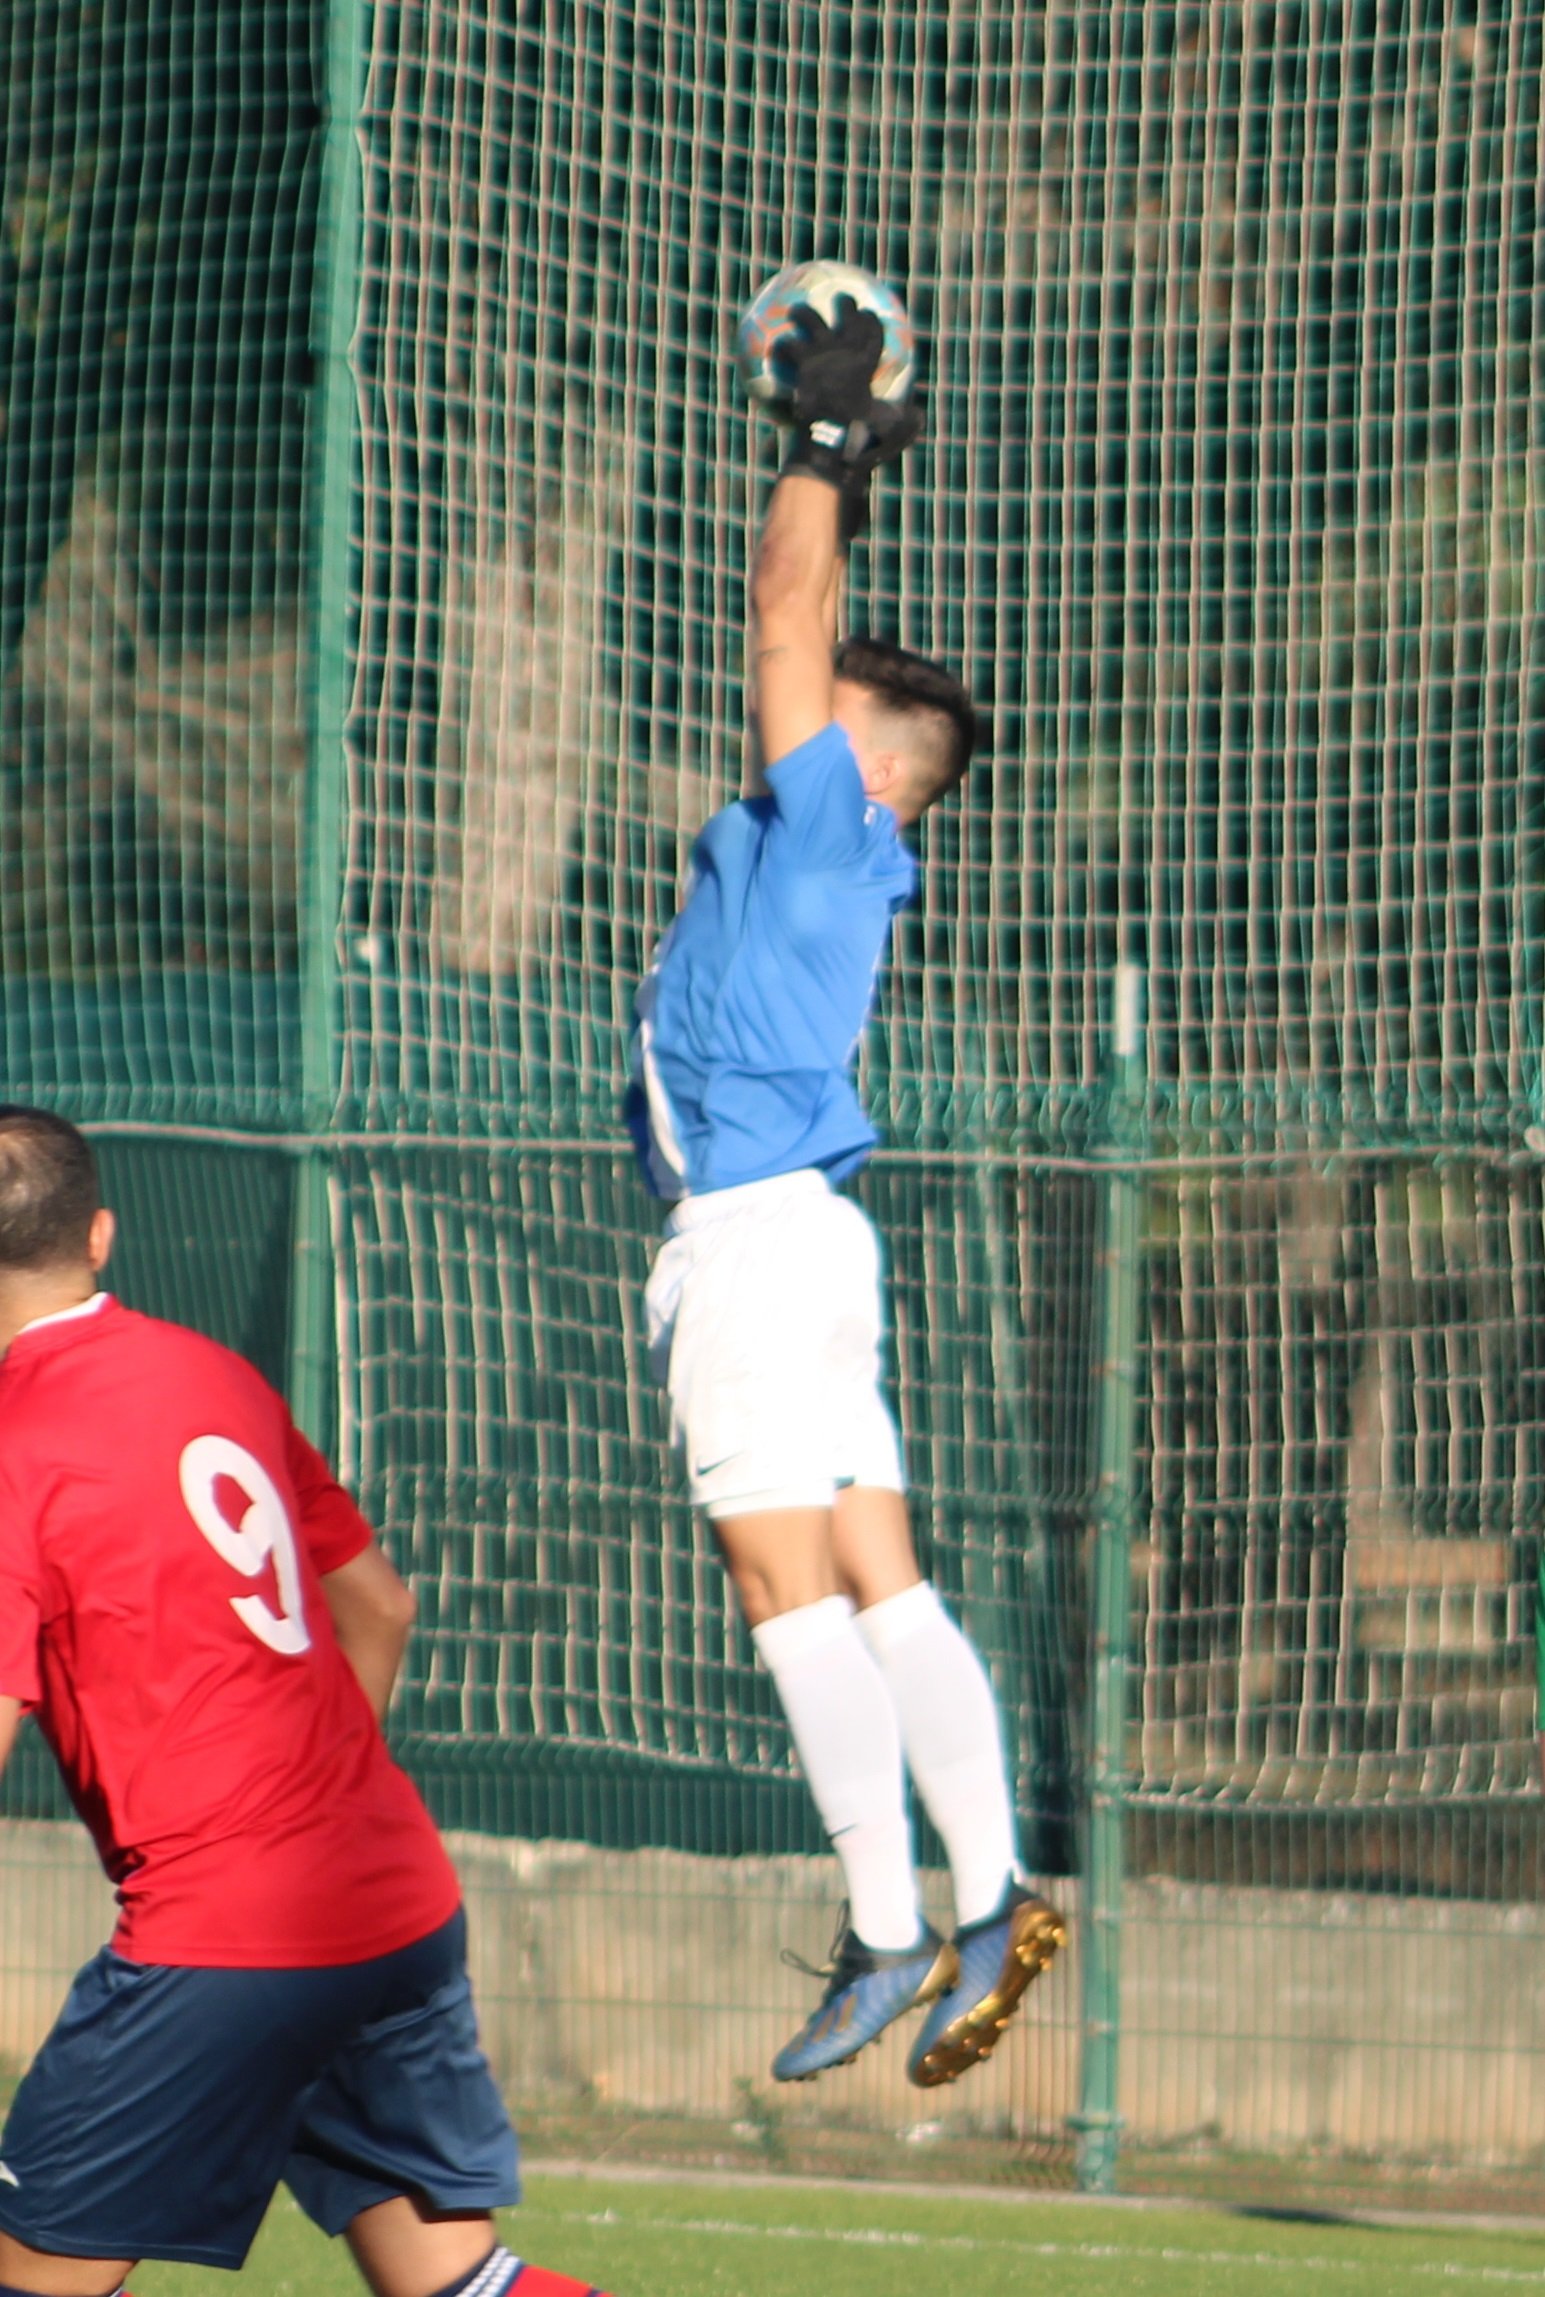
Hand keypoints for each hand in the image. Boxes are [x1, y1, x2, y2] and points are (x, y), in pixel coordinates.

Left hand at [780, 297, 921, 492]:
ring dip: (802, 313)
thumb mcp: (895, 431)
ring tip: (795, 311)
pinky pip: (788, 348)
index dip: (870, 321)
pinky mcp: (801, 367)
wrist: (833, 442)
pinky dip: (781, 347)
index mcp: (868, 362)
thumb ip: (907, 420)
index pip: (873, 331)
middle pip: (846, 315)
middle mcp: (846, 350)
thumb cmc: (865, 440)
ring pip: (810, 321)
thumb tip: (918, 415)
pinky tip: (775, 349)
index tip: (868, 314)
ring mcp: (822, 355)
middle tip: (841, 300)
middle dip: (845, 304)